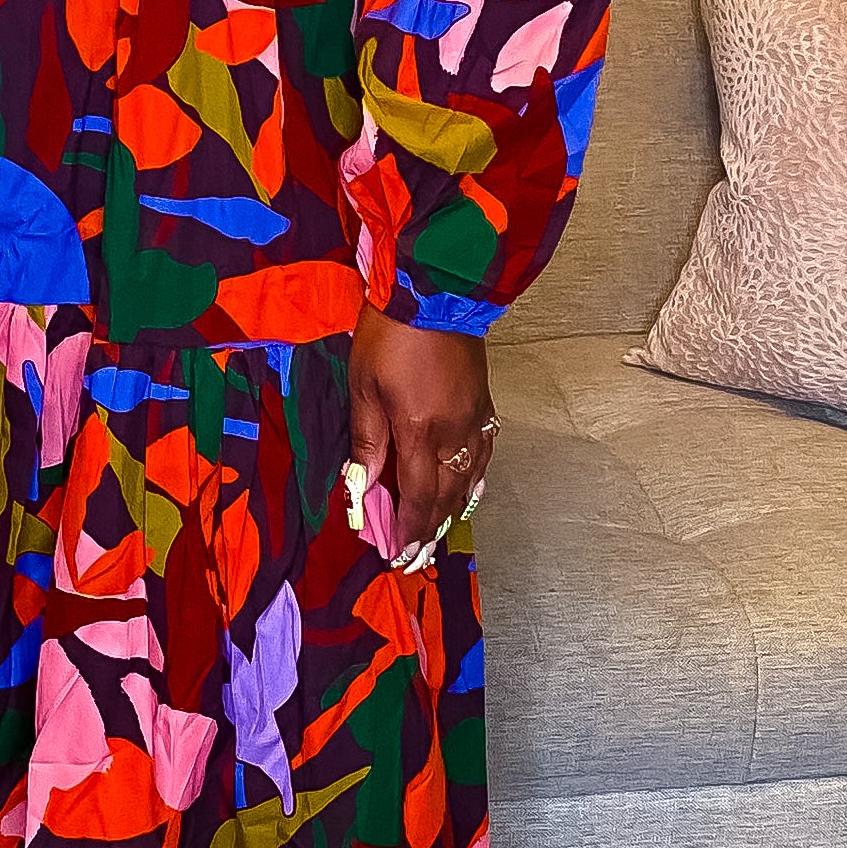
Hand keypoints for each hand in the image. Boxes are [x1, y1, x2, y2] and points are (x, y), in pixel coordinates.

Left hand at [347, 312, 492, 562]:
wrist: (435, 291)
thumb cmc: (389, 335)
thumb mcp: (363, 386)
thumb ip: (367, 439)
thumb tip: (362, 484)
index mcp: (419, 431)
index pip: (415, 497)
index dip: (407, 529)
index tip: (397, 554)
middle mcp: (453, 434)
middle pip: (444, 496)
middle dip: (428, 530)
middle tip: (415, 556)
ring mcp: (474, 420)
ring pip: (467, 480)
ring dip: (451, 511)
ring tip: (437, 532)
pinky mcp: (484, 405)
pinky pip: (483, 455)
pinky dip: (474, 480)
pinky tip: (469, 491)